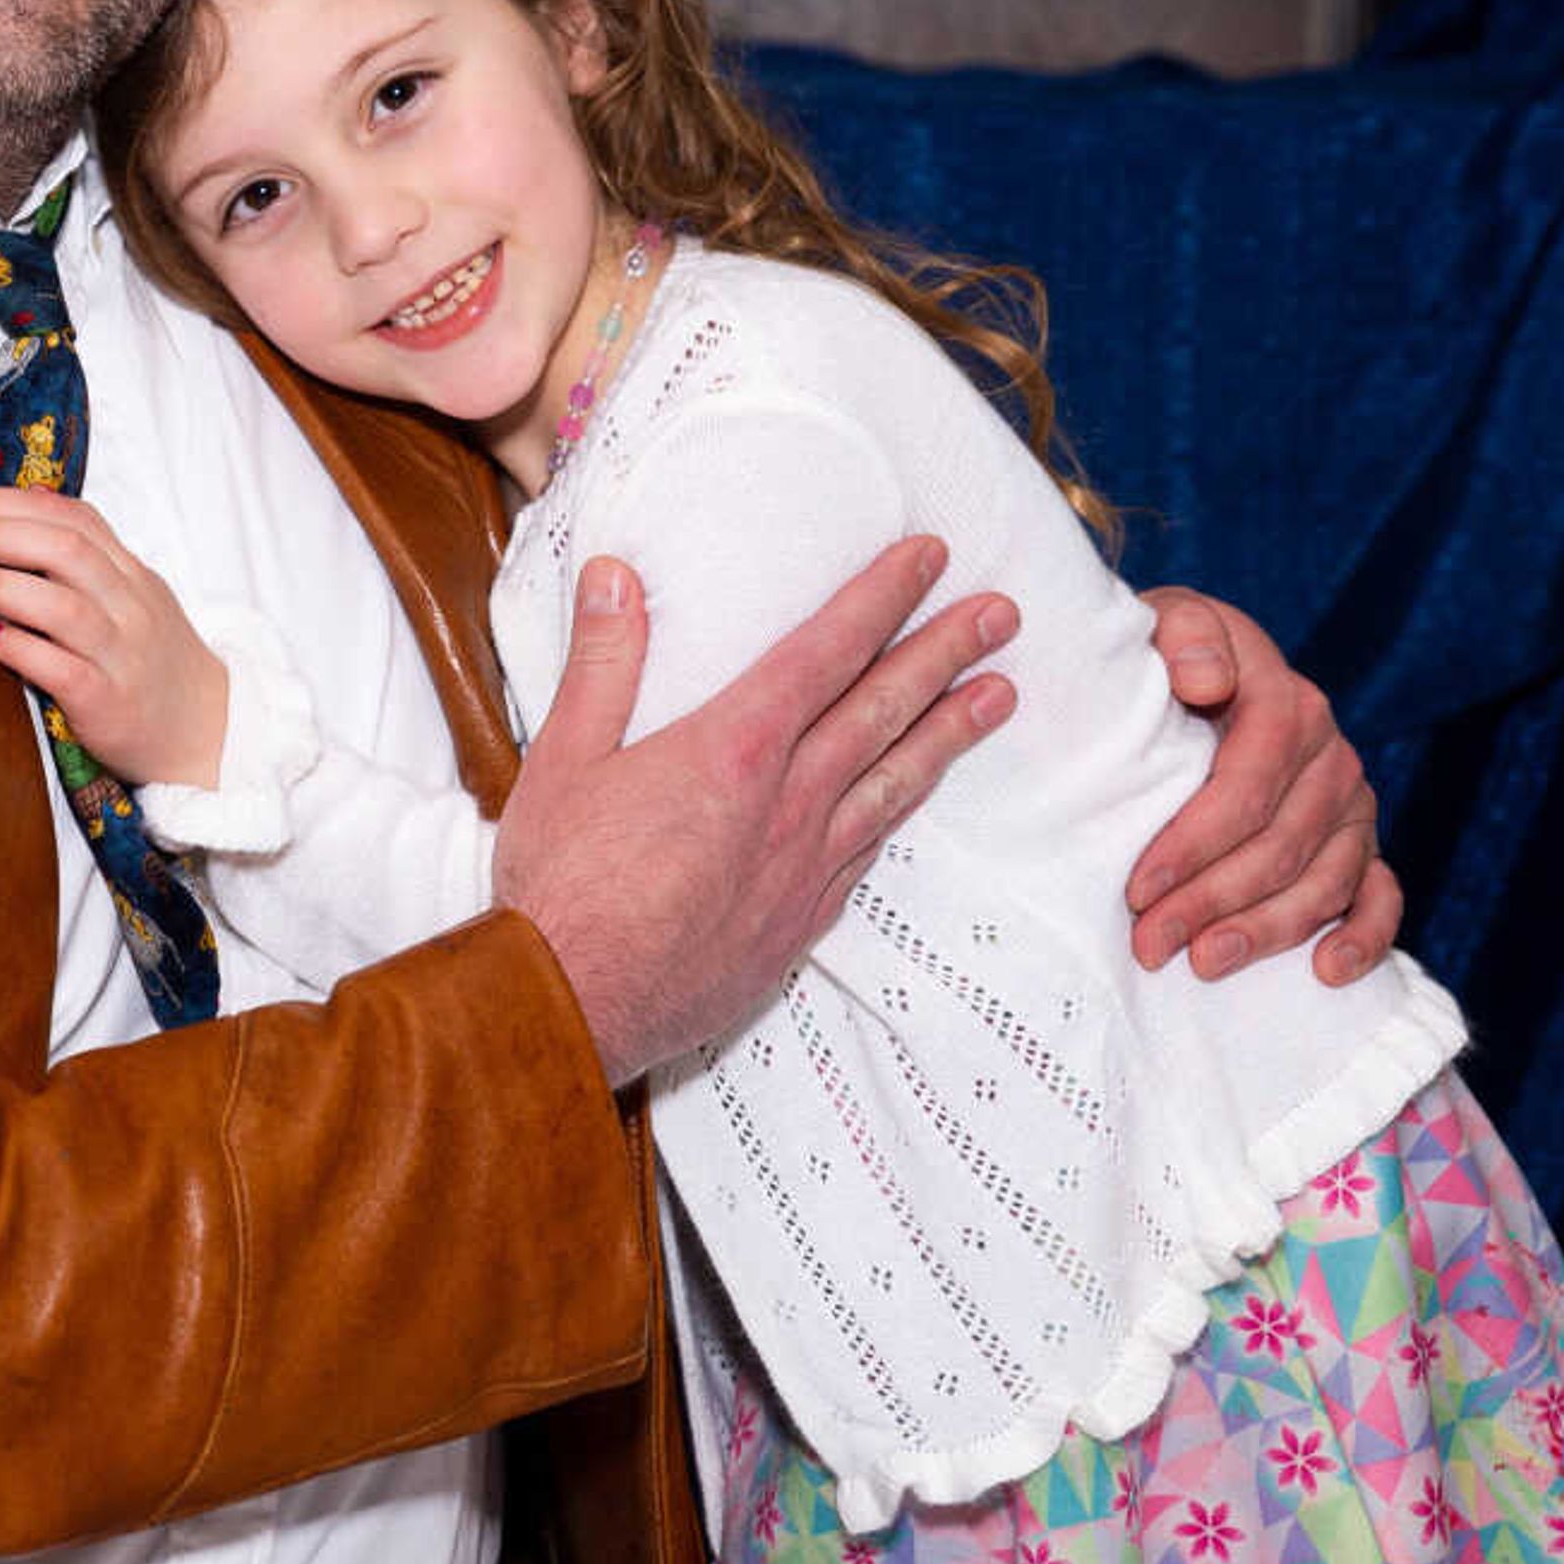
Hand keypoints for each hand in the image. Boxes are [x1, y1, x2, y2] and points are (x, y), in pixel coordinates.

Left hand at [0, 488, 228, 790]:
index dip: (3, 502)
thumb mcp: (129, 598)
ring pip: (63, 606)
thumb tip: (19, 505)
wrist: (206, 734)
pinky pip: (63, 670)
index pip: (69, 517)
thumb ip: (82, 558)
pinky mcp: (110, 704)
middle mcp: (131, 606)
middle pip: (65, 549)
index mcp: (131, 573)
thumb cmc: (149, 663)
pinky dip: (19, 647)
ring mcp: (123, 655)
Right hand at [492, 540, 1016, 1085]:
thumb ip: (602, 663)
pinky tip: (918, 791)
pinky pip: (870, 847)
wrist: (578, 1005)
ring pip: (895, 781)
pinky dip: (903, 806)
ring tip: (1002, 693)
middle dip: (944, 652)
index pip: (825, 652)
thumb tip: (616, 574)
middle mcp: (787, 801)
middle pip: (882, 710)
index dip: (881, 598)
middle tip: (1003, 613)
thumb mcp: (565, 758)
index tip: (927, 558)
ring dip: (950, 731)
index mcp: (731, 748)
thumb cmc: (561, 884)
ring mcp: (804, 864)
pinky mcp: (802, 919)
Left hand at [1125, 588, 1398, 984]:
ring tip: (1203, 963)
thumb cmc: (1166, 654)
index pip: (1247, 787)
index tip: (1139, 888)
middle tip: (1150, 944)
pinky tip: (1327, 973)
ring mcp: (1352, 804)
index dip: (1194, 844)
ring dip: (1265, 931)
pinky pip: (1380, 895)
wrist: (1197, 663)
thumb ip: (1184, 634)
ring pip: (1322, 882)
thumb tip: (1208, 680)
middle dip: (1211, 902)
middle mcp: (1331, 756)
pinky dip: (1364, 938)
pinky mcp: (1361, 842)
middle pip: (1279, 846)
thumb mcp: (1165, 621)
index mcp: (1288, 703)